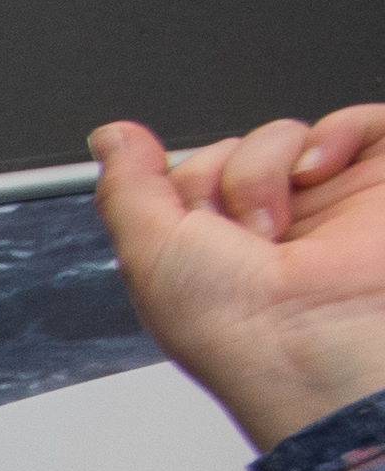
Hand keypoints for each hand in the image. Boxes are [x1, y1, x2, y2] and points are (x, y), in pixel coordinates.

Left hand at [93, 107, 384, 457]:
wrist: (314, 347)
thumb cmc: (236, 329)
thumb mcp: (147, 254)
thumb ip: (126, 188)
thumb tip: (112, 137)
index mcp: (215, 251)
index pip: (191, 174)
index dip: (183, 185)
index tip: (185, 219)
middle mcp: (274, 228)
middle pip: (234, 149)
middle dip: (222, 180)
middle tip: (238, 235)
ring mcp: (331, 205)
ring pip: (285, 134)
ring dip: (265, 167)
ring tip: (275, 226)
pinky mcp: (384, 187)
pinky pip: (362, 123)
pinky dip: (334, 133)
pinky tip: (315, 172)